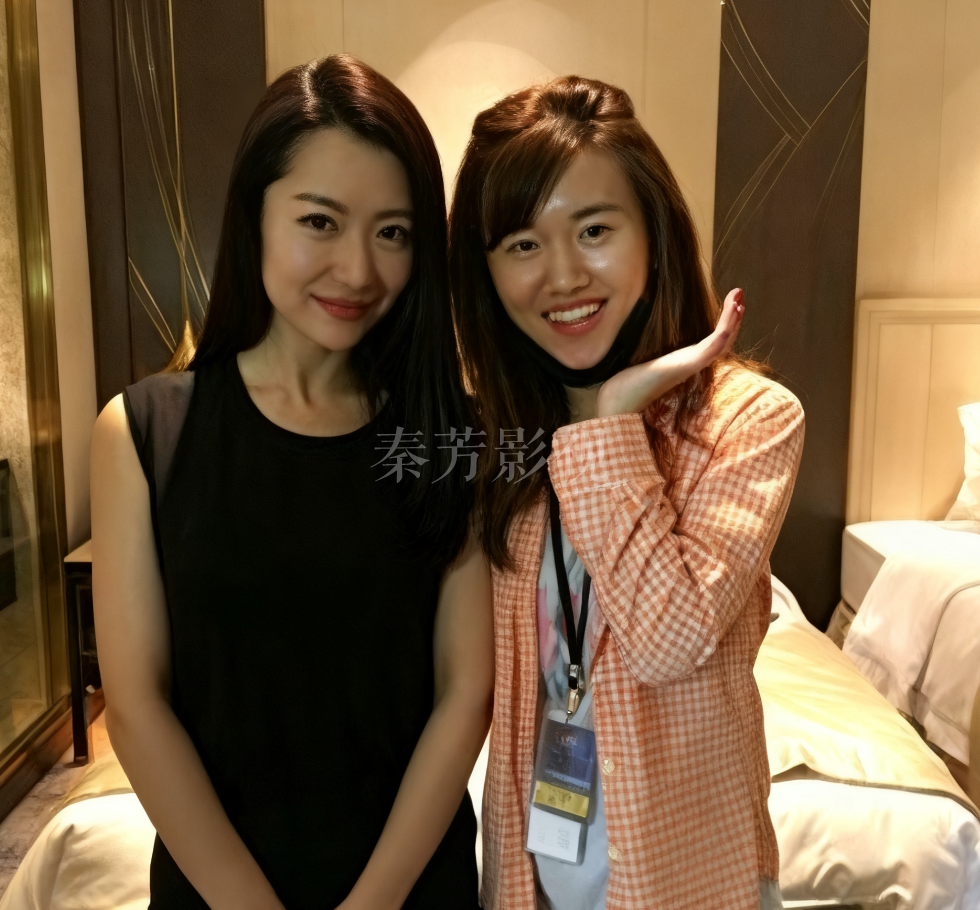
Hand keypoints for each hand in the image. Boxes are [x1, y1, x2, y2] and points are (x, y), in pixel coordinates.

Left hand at [596, 288, 743, 417]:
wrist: (618, 402)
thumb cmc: (628, 384)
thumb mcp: (645, 360)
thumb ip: (653, 352)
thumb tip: (646, 339)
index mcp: (684, 363)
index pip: (713, 342)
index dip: (725, 324)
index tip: (732, 304)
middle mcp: (691, 364)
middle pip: (723, 341)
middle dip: (733, 318)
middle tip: (740, 294)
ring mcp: (691, 366)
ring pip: (722, 341)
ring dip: (733, 319)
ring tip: (740, 298)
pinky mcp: (686, 366)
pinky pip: (711, 347)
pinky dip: (725, 329)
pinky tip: (733, 314)